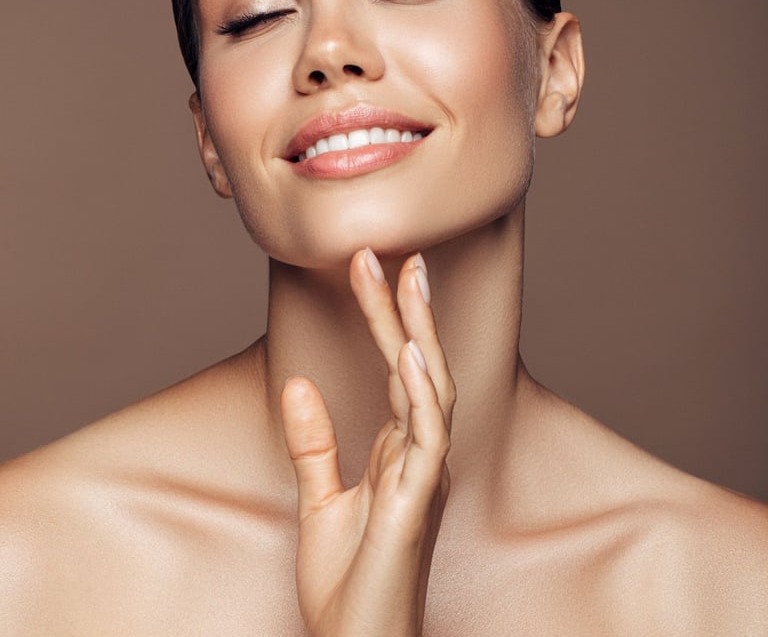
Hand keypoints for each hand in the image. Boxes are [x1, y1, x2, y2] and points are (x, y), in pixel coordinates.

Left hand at [280, 249, 455, 636]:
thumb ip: (314, 442)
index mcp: (400, 452)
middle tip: (390, 255)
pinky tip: (411, 354)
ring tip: (406, 279)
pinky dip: (421, 394)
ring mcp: (423, 476)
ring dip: (418, 334)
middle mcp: (419, 456)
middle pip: (418, 367)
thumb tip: (298, 382)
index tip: (371, 271)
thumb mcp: (320, 499)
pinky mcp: (417, 503)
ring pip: (431, 390)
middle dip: (404, 310)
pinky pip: (426, 439)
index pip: (396, 371)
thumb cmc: (348, 581)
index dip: (385, 320)